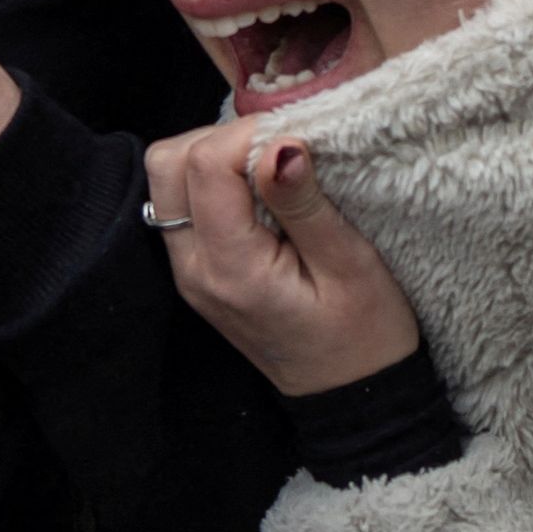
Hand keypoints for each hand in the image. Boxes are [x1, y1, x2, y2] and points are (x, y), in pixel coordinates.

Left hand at [145, 119, 419, 398]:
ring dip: (212, 156)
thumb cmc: (365, 334)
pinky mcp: (198, 272)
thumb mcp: (349, 264)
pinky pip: (182, 204)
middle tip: (276, 148)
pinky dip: (211, 181)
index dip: (249, 134)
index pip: (205, 164)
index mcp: (230, 267)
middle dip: (219, 138)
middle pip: (167, 164)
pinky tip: (256, 188)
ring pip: (168, 181)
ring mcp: (189, 272)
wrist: (352, 397)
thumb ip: (304, 203)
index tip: (297, 137)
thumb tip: (279, 143)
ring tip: (268, 166)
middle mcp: (193, 269)